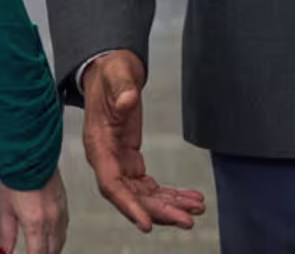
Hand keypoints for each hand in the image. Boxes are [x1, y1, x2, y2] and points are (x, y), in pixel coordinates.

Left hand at [0, 169, 68, 253]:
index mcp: (36, 223)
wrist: (31, 155)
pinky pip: (64, 228)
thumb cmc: (16, 179)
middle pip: (52, 252)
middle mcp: (52, 219)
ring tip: (41, 252)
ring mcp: (61, 211)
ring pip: (60, 242)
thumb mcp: (5, 210)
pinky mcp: (64, 204)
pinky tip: (51, 239)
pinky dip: (58, 238)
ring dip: (51, 251)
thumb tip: (4, 252)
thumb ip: (6, 235)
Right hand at [80, 51, 205, 230]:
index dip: (129, 206)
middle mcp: (106, 160)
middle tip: (187, 220)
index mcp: (98, 145)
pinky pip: (150, 186)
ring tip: (196, 210)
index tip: (147, 222)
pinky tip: (190, 198)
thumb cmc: (111, 73)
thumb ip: (121, 88)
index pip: (111, 184)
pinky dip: (170, 194)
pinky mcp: (131, 161)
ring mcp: (119, 163)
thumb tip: (128, 101)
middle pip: (131, 196)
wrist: (112, 71)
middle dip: (159, 211)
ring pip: (143, 195)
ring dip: (170, 206)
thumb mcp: (116, 75)